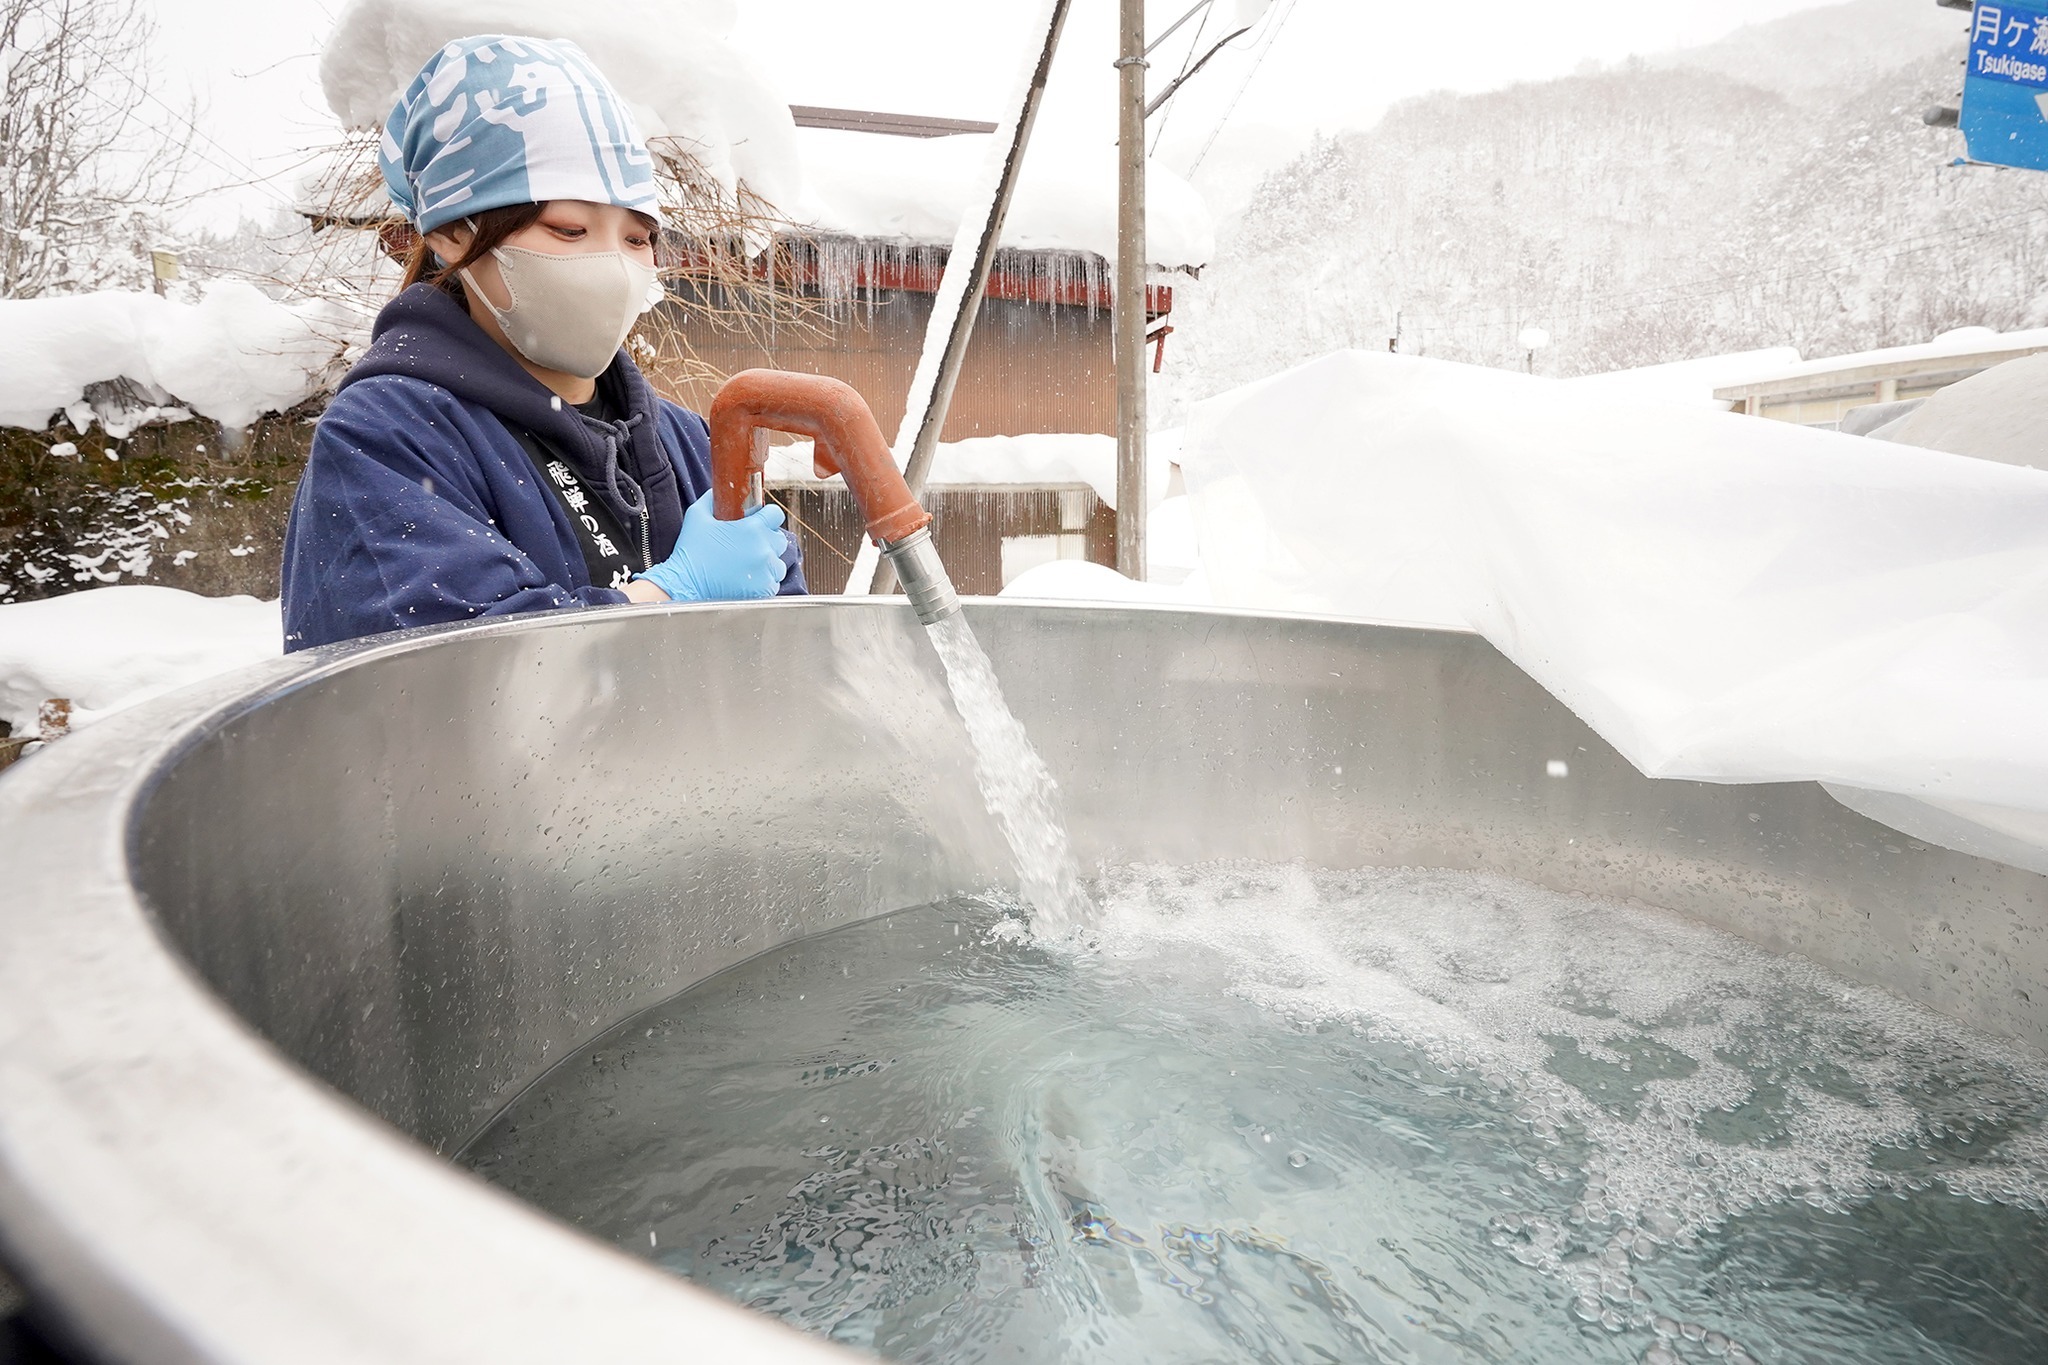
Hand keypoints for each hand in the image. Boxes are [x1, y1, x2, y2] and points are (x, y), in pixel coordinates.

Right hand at [636, 498, 789, 602]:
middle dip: (767, 540)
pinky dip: (763, 581)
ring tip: (747, 564)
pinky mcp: (763, 591)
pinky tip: (746, 579)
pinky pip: (772, 583)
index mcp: (751, 529)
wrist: (684, 586)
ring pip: (778, 564)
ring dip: (768, 563)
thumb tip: (721, 491)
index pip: (775, 514)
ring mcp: (765, 573)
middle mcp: (763, 550)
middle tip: (748, 545)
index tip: (759, 521)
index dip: (767, 516)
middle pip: (779, 540)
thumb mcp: (697, 515)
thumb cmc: (690, 551)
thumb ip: (712, 498)